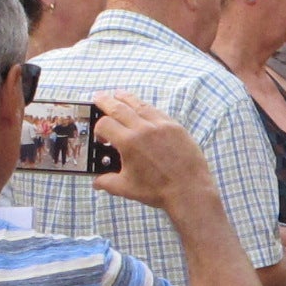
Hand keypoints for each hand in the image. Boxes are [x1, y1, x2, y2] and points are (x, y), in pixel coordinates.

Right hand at [86, 92, 211, 213]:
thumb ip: (107, 182)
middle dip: (105, 101)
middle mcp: (144, 129)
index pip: (105, 124)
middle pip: (119, 107)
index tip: (101, 137)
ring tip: (117, 94)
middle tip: (98, 97)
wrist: (189, 190)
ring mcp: (161, 125)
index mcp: (129, 142)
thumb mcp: (127, 188)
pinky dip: (146, 107)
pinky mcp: (175, 126)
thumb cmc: (158, 191)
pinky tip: (142, 107)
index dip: (99, 129)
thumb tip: (96, 182)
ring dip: (126, 98)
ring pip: (139, 104)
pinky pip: (157, 111)